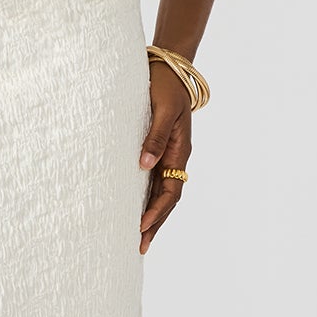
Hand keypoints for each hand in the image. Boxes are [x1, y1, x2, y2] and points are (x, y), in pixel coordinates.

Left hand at [138, 59, 191, 254]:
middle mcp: (175, 158)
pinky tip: (136, 210)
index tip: (141, 226)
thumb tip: (144, 166)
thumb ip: (155, 138)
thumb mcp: (162, 110)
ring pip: (161, 193)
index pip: (170, 190)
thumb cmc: (164, 86)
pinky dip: (147, 199)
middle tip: (139, 247)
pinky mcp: (158, 151)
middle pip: (167, 199)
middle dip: (154, 223)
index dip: (157, 211)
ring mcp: (168, 156)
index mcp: (179, 151)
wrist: (169, 68)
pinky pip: (154, 181)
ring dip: (151, 216)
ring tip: (138, 238)